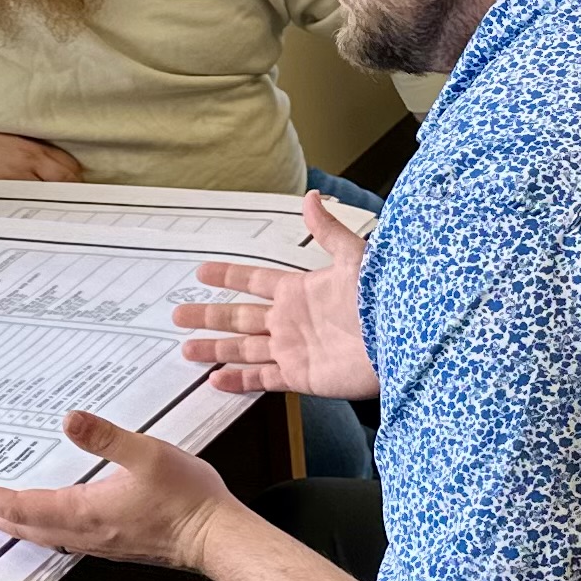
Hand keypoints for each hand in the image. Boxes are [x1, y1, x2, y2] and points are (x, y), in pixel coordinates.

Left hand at [0, 410, 233, 573]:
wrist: (218, 537)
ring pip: (39, 534)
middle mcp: (84, 533)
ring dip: (9, 521)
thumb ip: (106, 437)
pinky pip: (59, 537)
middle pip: (23, 525)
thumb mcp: (147, 454)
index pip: (23, 507)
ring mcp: (97, 542)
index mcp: (85, 512)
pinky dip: (36, 527)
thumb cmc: (187, 498)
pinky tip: (38, 521)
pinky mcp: (111, 544)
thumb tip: (68, 419)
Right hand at [173, 192, 381, 400]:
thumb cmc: (383, 299)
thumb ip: (328, 231)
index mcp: (300, 291)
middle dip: (208, 316)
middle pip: (239, 317)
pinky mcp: (301, 375)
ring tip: (187, 350)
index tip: (202, 273)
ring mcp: (293, 349)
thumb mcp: (354, 258)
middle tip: (179, 315)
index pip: (253, 281)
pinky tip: (216, 380)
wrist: (402, 341)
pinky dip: (238, 380)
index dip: (227, 276)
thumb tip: (311, 199)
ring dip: (215, 349)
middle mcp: (291, 320)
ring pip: (243, 349)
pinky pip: (262, 378)